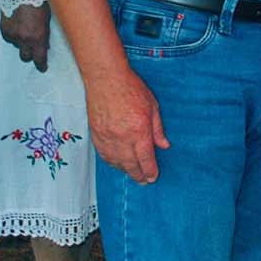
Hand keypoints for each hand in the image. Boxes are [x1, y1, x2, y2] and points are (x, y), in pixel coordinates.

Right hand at [0, 3, 51, 71]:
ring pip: (16, 45)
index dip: (41, 65)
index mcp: (38, 37)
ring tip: (24, 27)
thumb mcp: (47, 19)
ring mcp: (12, 34)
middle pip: (25, 56)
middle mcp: (24, 39)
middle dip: (29, 53)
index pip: (39, 58)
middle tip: (33, 47)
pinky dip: (12, 32)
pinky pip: (8, 36)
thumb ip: (45, 33)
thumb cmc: (38, 0)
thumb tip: (45, 44)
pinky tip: (16, 22)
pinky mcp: (3, 28)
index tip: (42, 68)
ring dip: (20, 40)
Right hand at [87, 64, 168, 183]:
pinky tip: (117, 163)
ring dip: (125, 170)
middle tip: (144, 181)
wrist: (106, 78)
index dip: (150, 171)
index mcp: (139, 130)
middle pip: (130, 165)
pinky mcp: (96, 135)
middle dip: (138, 175)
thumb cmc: (130, 88)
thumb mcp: (152, 106)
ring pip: (116, 162)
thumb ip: (158, 129)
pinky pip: (104, 155)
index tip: (153, 177)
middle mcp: (123, 137)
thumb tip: (164, 145)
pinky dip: (112, 162)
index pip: (146, 158)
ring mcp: (107, 137)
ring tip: (132, 173)